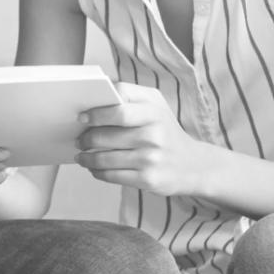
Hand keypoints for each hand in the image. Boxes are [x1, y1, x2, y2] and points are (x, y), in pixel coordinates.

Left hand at [75, 82, 205, 195]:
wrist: (193, 165)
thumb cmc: (166, 131)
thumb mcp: (156, 106)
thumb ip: (129, 96)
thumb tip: (96, 94)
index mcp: (154, 111)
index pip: (118, 108)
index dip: (96, 113)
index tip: (81, 117)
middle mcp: (154, 133)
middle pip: (105, 135)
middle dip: (86, 138)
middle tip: (79, 140)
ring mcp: (151, 158)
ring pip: (104, 157)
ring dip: (87, 157)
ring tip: (82, 155)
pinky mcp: (148, 179)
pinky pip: (111, 175)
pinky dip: (97, 172)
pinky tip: (94, 168)